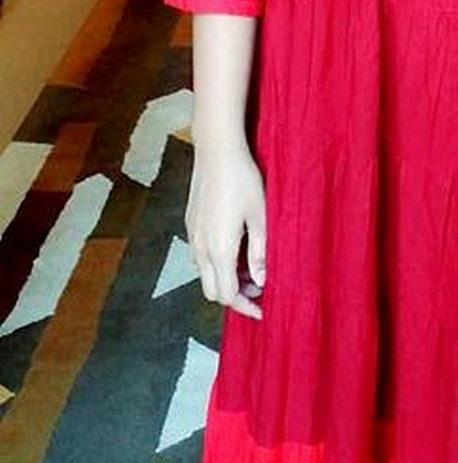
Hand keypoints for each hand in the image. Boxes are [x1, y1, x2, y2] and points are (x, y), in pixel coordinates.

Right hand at [185, 143, 266, 319]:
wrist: (216, 151)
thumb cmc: (243, 181)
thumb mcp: (260, 216)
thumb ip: (260, 252)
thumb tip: (261, 281)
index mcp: (220, 250)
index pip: (227, 295)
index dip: (245, 307)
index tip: (262, 310)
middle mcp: (201, 248)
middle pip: (212, 291)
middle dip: (235, 296)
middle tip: (259, 287)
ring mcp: (192, 237)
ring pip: (205, 274)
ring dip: (225, 279)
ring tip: (251, 267)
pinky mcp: (190, 225)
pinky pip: (201, 257)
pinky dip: (218, 264)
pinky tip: (236, 248)